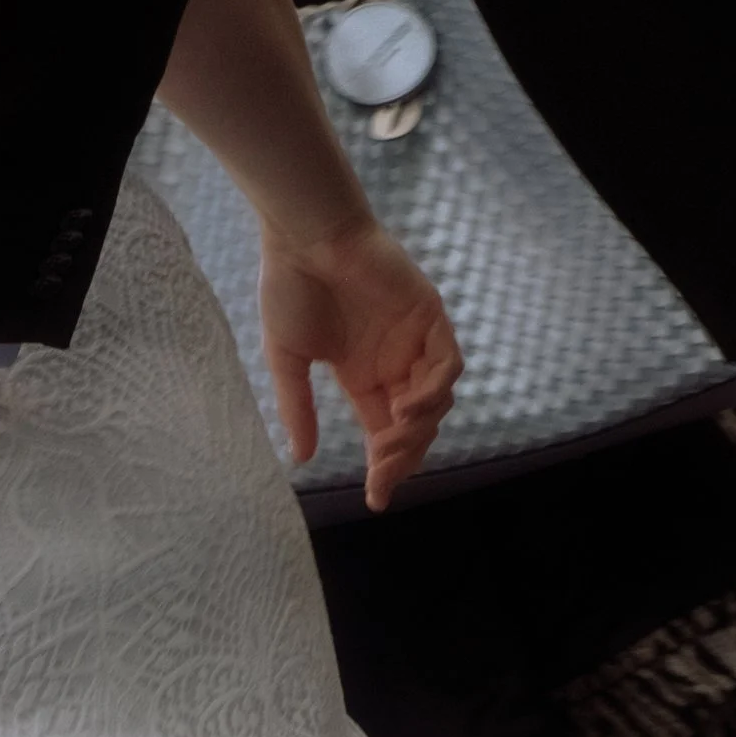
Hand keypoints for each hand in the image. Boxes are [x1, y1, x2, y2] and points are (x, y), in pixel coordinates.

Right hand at [258, 219, 461, 508]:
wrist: (306, 236)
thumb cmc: (290, 287)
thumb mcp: (287, 360)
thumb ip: (297, 407)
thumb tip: (301, 458)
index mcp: (363, 376)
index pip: (384, 433)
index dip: (384, 469)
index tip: (376, 499)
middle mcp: (393, 362)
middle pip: (415, 426)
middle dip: (403, 456)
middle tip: (384, 473)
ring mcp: (414, 340)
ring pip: (437, 401)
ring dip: (420, 428)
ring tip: (394, 440)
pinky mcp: (429, 316)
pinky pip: (448, 364)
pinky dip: (434, 391)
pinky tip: (408, 406)